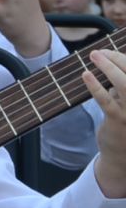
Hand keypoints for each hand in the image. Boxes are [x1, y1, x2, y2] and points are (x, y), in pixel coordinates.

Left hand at [86, 50, 125, 197]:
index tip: (108, 51)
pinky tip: (86, 75)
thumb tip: (108, 62)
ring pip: (124, 84)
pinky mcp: (119, 121)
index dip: (123, 59)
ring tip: (94, 55)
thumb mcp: (125, 103)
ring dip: (108, 67)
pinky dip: (95, 86)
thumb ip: (121, 87)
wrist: (122, 156)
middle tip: (99, 51)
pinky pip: (107, 101)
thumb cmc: (124, 124)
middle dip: (117, 59)